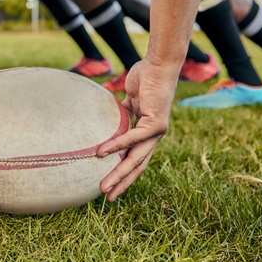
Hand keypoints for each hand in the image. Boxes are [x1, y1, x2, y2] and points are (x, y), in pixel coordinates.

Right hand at [97, 57, 176, 199]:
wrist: (158, 64)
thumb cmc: (144, 77)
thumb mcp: (129, 99)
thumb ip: (122, 113)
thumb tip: (104, 117)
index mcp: (147, 132)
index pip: (136, 159)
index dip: (124, 174)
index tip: (111, 186)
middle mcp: (154, 136)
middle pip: (137, 166)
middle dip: (122, 182)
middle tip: (107, 197)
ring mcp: (157, 131)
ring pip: (136, 158)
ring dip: (119, 173)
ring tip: (104, 185)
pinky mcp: (156, 123)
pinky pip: (133, 137)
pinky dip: (117, 145)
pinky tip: (103, 153)